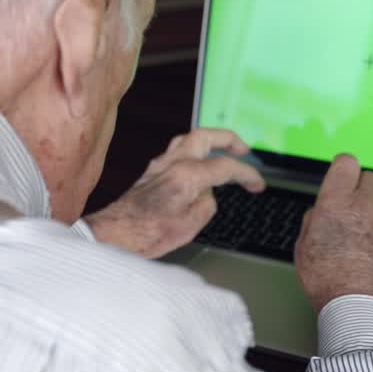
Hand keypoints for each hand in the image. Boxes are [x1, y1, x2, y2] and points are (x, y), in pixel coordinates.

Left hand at [86, 129, 264, 257]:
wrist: (114, 235)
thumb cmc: (149, 233)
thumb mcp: (191, 226)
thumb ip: (207, 203)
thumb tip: (207, 195)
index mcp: (187, 175)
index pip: (225, 166)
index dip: (247, 174)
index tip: (258, 184)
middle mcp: (173, 163)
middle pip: (205, 136)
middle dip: (228, 139)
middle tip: (244, 150)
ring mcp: (159, 165)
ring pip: (188, 139)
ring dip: (209, 141)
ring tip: (223, 151)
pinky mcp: (151, 173)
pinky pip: (176, 151)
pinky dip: (193, 153)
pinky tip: (198, 167)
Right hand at [294, 154, 372, 310]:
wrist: (360, 305)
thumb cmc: (328, 280)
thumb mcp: (303, 247)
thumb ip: (314, 222)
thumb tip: (321, 214)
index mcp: (336, 202)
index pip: (346, 163)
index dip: (342, 168)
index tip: (340, 174)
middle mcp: (364, 205)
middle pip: (370, 178)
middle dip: (360, 188)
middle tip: (350, 206)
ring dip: (372, 214)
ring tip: (361, 238)